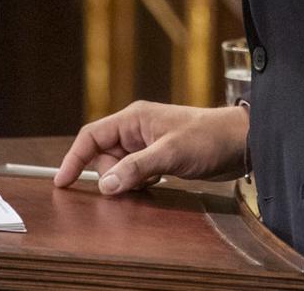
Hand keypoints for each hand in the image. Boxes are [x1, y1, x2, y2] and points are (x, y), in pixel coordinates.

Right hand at [54, 101, 248, 195]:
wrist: (240, 142)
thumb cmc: (208, 138)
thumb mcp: (170, 154)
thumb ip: (135, 168)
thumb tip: (105, 185)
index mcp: (133, 119)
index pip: (91, 136)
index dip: (74, 158)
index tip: (62, 182)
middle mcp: (136, 129)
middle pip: (104, 156)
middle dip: (111, 174)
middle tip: (136, 183)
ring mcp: (147, 144)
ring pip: (119, 167)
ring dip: (127, 181)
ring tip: (153, 181)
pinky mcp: (159, 158)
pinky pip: (135, 174)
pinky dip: (139, 183)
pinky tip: (158, 183)